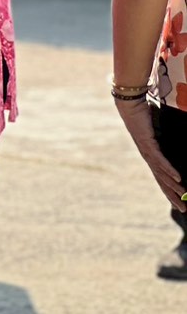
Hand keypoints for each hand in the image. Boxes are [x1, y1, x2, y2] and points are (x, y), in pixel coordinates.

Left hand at [117, 97, 185, 211]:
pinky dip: (169, 170)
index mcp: (150, 155)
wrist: (130, 104)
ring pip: (162, 173)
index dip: (169, 191)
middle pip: (161, 180)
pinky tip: (178, 179)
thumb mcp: (159, 130)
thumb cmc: (144, 115)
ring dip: (173, 185)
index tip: (179, 202)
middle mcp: (148, 156)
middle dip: (172, 195)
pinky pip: (160, 160)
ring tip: (184, 197)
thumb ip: (165, 139)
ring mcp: (147, 151)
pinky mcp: (148, 144)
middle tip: (184, 209)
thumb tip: (171, 141)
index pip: (161, 177)